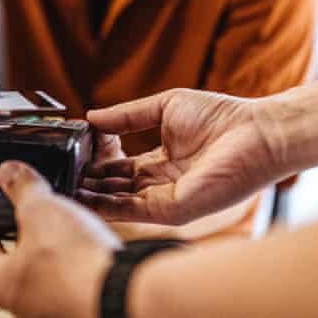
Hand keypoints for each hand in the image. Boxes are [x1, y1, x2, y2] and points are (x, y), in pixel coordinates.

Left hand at [0, 161, 120, 317]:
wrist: (121, 289)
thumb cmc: (72, 261)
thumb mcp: (40, 208)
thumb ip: (21, 189)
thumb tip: (8, 173)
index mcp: (0, 283)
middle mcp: (23, 304)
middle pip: (16, 261)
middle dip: (26, 236)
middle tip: (32, 213)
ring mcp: (53, 308)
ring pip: (47, 271)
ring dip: (55, 249)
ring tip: (64, 225)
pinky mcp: (81, 306)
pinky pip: (74, 278)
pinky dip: (77, 262)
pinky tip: (87, 245)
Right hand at [79, 89, 281, 224]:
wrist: (257, 130)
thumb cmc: (222, 116)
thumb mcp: (163, 107)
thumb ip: (126, 115)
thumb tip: (90, 117)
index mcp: (161, 161)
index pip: (120, 168)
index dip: (97, 161)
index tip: (75, 151)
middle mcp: (162, 184)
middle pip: (115, 188)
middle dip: (88, 181)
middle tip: (60, 172)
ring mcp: (167, 198)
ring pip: (119, 202)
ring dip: (92, 195)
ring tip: (64, 185)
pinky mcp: (174, 209)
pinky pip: (133, 210)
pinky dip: (106, 204)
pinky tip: (85, 195)